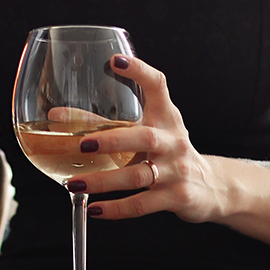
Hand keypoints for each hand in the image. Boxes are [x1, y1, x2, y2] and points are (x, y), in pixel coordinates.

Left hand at [63, 55, 221, 224]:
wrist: (211, 186)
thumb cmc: (169, 152)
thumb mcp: (152, 131)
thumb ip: (112, 124)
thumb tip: (57, 116)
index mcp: (166, 117)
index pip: (158, 86)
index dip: (139, 71)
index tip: (115, 61)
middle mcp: (173, 140)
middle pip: (145, 137)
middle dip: (113, 140)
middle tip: (83, 142)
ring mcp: (176, 170)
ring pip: (138, 176)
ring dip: (104, 180)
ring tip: (74, 183)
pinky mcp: (176, 197)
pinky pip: (142, 204)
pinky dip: (116, 208)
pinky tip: (94, 208)